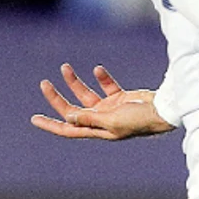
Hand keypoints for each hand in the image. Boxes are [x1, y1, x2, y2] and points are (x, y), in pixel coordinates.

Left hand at [32, 64, 174, 140]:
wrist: (164, 111)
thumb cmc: (140, 120)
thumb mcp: (112, 120)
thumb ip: (90, 118)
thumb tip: (67, 118)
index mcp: (97, 130)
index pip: (68, 129)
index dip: (51, 125)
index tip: (34, 119)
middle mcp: (101, 121)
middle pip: (73, 110)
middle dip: (57, 97)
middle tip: (44, 84)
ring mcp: (110, 110)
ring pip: (86, 95)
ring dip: (74, 82)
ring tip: (64, 67)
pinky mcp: (120, 98)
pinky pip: (105, 87)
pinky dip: (101, 78)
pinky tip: (97, 69)